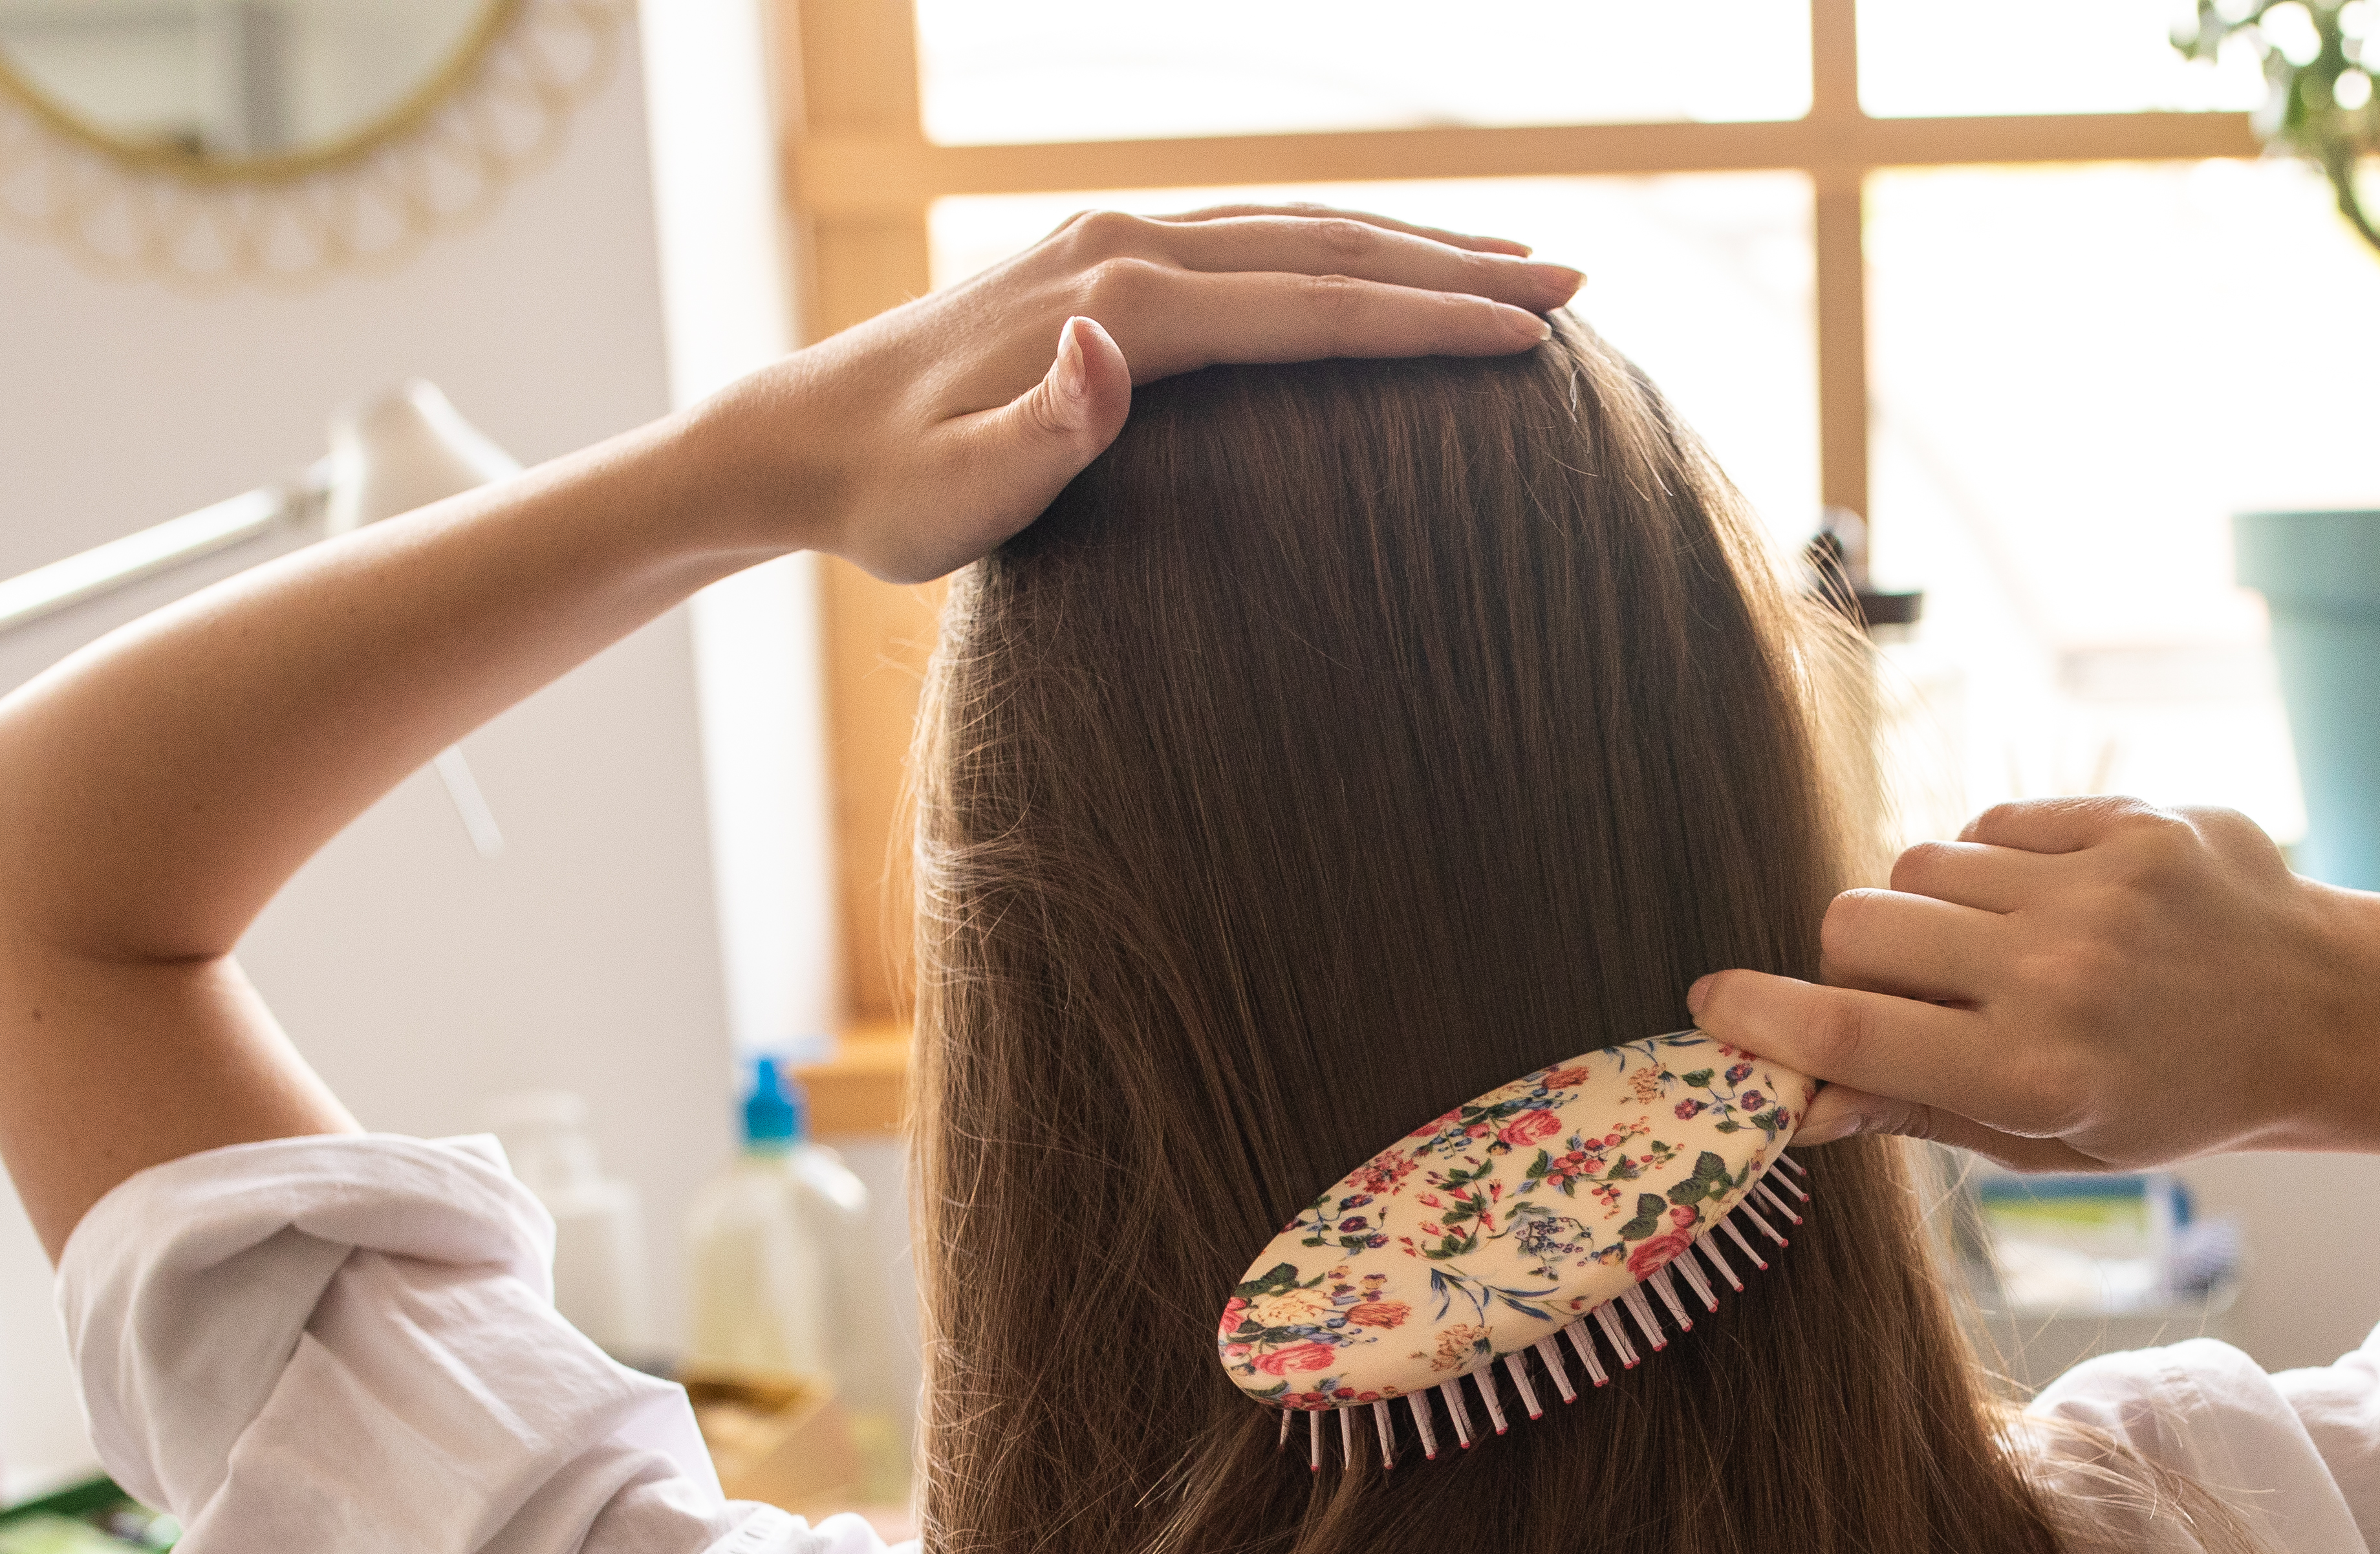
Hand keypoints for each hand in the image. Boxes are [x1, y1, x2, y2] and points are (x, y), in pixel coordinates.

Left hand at [701, 204, 1579, 584]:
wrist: (802, 437)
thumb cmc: (885, 497)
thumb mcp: (951, 499)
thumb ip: (1038, 431)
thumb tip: (1105, 347)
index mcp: (1116, 305)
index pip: (1307, 306)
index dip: (1424, 323)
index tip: (1528, 337)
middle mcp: (1126, 248)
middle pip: (1326, 247)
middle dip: (1457, 267)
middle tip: (1577, 288)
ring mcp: (1117, 243)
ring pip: (1300, 228)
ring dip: (1415, 245)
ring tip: (1520, 269)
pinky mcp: (1107, 260)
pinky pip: (1258, 238)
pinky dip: (1344, 247)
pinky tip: (1389, 269)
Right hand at [1690, 797, 2373, 1168]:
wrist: (2320, 1011)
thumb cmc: (2172, 1096)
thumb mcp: (2051, 1141)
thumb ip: (1918, 1109)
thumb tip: (1797, 1096)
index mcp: (2036, 1074)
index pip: (1849, 1030)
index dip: (1762, 1018)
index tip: (1712, 1008)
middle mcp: (2060, 974)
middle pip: (1857, 925)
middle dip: (1847, 960)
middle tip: (1896, 992)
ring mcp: (2097, 887)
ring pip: (1916, 866)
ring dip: (1924, 912)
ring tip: (1991, 953)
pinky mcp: (2126, 820)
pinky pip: (1989, 827)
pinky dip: (1990, 867)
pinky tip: (2046, 907)